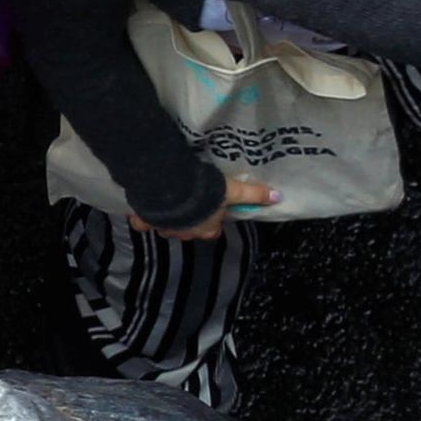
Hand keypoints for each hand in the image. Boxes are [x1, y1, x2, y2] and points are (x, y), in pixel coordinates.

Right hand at [136, 171, 278, 242]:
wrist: (170, 188)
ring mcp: (164, 227)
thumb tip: (278, 198)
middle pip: (190, 231)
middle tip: (192, 205)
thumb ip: (253, 194)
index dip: (213, 220)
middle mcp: (185, 232)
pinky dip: (143, 219)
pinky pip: (142, 223)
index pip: (212, 230)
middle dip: (191, 222)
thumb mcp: (233, 190)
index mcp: (206, 228)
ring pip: (168, 228)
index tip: (213, 209)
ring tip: (169, 206)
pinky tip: (144, 209)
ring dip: (170, 220)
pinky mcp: (145, 220)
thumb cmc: (205, 193)